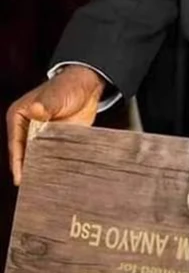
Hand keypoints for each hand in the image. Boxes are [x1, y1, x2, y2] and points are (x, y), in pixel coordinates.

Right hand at [6, 67, 104, 186]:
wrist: (89, 86)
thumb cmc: (68, 85)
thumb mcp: (56, 95)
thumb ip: (46, 105)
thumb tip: (36, 112)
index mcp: (19, 117)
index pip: (15, 144)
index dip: (18, 162)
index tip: (21, 179)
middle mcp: (27, 129)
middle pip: (25, 154)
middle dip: (29, 169)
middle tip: (34, 186)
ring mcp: (42, 136)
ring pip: (38, 158)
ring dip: (42, 169)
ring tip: (45, 186)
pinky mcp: (56, 141)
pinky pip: (53, 157)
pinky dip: (54, 166)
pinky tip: (58, 177)